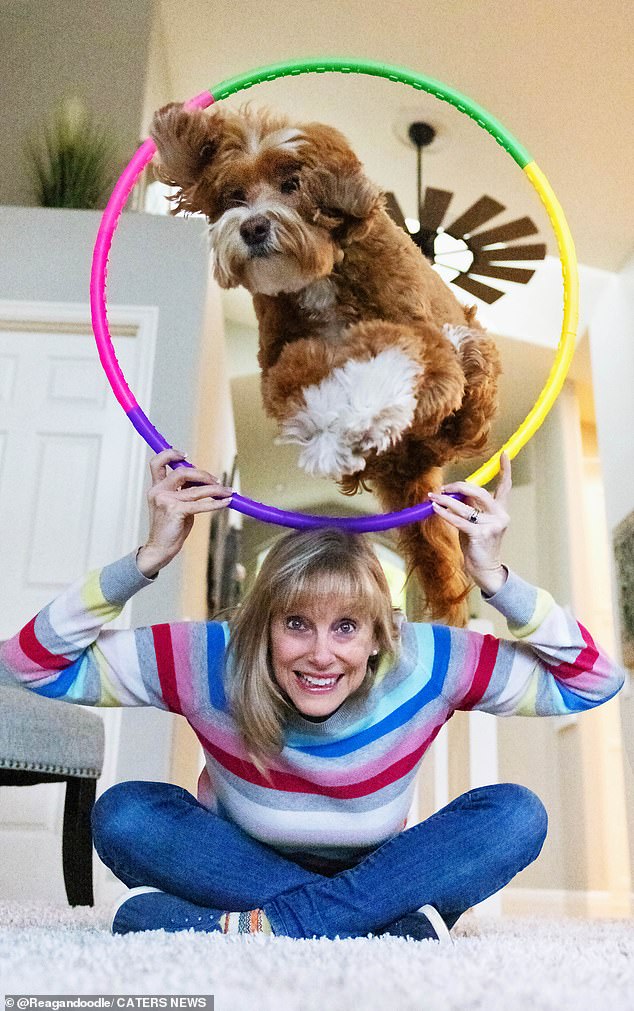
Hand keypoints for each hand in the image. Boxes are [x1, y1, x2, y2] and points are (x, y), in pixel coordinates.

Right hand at [136, 449, 232, 576]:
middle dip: (202, 474)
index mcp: (156, 488)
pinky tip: (225, 502)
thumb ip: (183, 492)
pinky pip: (200, 504)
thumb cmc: (169, 528)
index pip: (157, 463)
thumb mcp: (175, 506)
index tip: (185, 455)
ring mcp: (166, 501)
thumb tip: (203, 481)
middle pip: (181, 472)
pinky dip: (216, 503)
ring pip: (196, 490)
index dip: (170, 454)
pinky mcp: (175, 511)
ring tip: (228, 491)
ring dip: (216, 489)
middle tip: (216, 480)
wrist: (160, 549)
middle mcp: (158, 492)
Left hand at [428, 452, 511, 594]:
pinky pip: (458, 520)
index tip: (504, 454)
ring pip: (465, 506)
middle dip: (459, 486)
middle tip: (443, 488)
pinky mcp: (480, 534)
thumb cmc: (478, 544)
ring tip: (433, 497)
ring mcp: (491, 525)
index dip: (505, 469)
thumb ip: (471, 506)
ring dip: (445, 500)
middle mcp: (500, 515)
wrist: (485, 569)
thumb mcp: (476, 521)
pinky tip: (435, 508)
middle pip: (479, 491)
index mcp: (501, 510)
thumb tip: (455, 492)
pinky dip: (444, 513)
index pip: (505, 486)